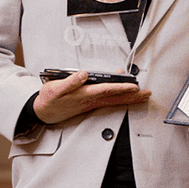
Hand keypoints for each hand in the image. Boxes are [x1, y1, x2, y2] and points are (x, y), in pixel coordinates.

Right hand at [33, 70, 150, 124]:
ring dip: (128, 98)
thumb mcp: (55, 88)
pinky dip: (118, 97)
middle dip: (132, 96)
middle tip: (147, 94)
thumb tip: (83, 75)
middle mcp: (90, 100)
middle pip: (115, 98)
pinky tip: (123, 94)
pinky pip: (108, 101)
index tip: (133, 86)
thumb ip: (70, 82)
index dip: (121, 87)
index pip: (106, 90)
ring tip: (141, 95)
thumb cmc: (49, 99)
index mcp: (84, 94)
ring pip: (113, 100)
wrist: (42, 112)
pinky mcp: (89, 104)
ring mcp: (90, 104)